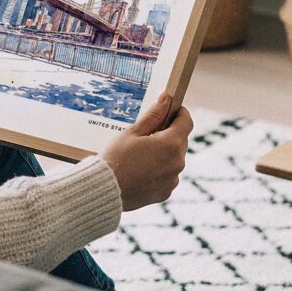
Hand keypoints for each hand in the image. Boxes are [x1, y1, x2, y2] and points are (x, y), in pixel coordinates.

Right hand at [99, 92, 192, 210]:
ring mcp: (173, 179)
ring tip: (141, 153)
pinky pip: (168, 175)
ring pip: (174, 158)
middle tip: (147, 132)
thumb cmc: (116, 157)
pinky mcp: (166, 192)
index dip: (180, 113)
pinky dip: (160, 169)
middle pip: (180, 140)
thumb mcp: (133, 132)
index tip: (171, 109)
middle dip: (168, 133)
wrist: (105, 189)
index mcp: (171, 144)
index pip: (186, 122)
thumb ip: (153, 115)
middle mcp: (177, 163)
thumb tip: (166, 98)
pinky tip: (141, 168)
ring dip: (164, 152)